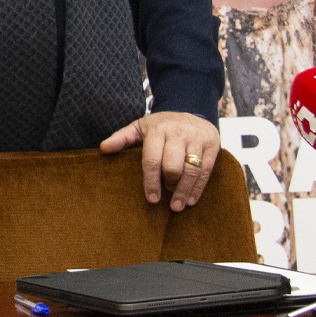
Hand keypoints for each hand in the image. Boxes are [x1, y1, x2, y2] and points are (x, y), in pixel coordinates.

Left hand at [100, 111, 220, 211]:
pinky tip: (191, 199)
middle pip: (173, 166)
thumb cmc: (161, 125)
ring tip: (177, 205)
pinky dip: (198, 188)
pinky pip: (206, 170)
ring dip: (184, 191)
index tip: (151, 199)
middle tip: (166, 198)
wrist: (191, 111)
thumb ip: (122, 138)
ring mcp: (197, 138)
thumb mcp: (140, 127)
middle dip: (169, 185)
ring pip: (191, 170)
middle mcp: (178, 132)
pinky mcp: (212, 145)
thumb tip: (103, 148)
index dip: (151, 181)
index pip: (152, 159)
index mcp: (157, 129)